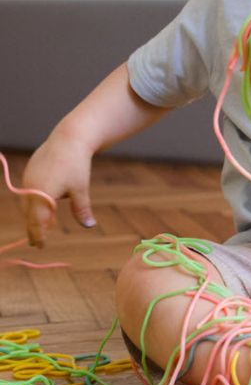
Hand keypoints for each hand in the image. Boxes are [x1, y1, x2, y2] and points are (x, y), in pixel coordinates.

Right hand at [22, 130, 95, 247]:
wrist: (69, 137)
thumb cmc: (76, 164)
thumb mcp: (81, 189)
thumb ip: (82, 209)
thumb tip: (89, 226)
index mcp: (41, 195)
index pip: (37, 223)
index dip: (39, 236)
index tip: (41, 246)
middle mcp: (30, 188)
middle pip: (29, 215)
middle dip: (34, 229)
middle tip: (38, 242)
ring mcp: (28, 178)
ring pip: (27, 203)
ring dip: (33, 215)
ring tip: (42, 226)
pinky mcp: (30, 171)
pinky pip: (29, 192)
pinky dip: (34, 202)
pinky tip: (43, 206)